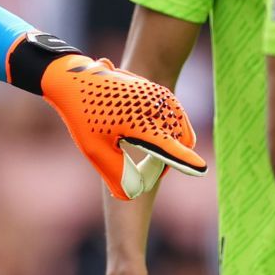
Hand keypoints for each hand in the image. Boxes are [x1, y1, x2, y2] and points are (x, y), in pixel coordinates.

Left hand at [34, 51, 207, 199]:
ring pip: (180, 127)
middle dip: (171, 157)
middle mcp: (156, 106)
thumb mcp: (95, 149)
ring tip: (146, 151)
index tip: (200, 169)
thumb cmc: (83, 115)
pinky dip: (168, 128)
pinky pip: (174, 116)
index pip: (170, 147)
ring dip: (172, 141)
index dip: (185, 161)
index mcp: (141, 122)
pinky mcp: (157, 91)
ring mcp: (159, 96)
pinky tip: (144, 133)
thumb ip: (117, 174)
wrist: (74, 77)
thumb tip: (131, 196)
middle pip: (182, 141)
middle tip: (151, 170)